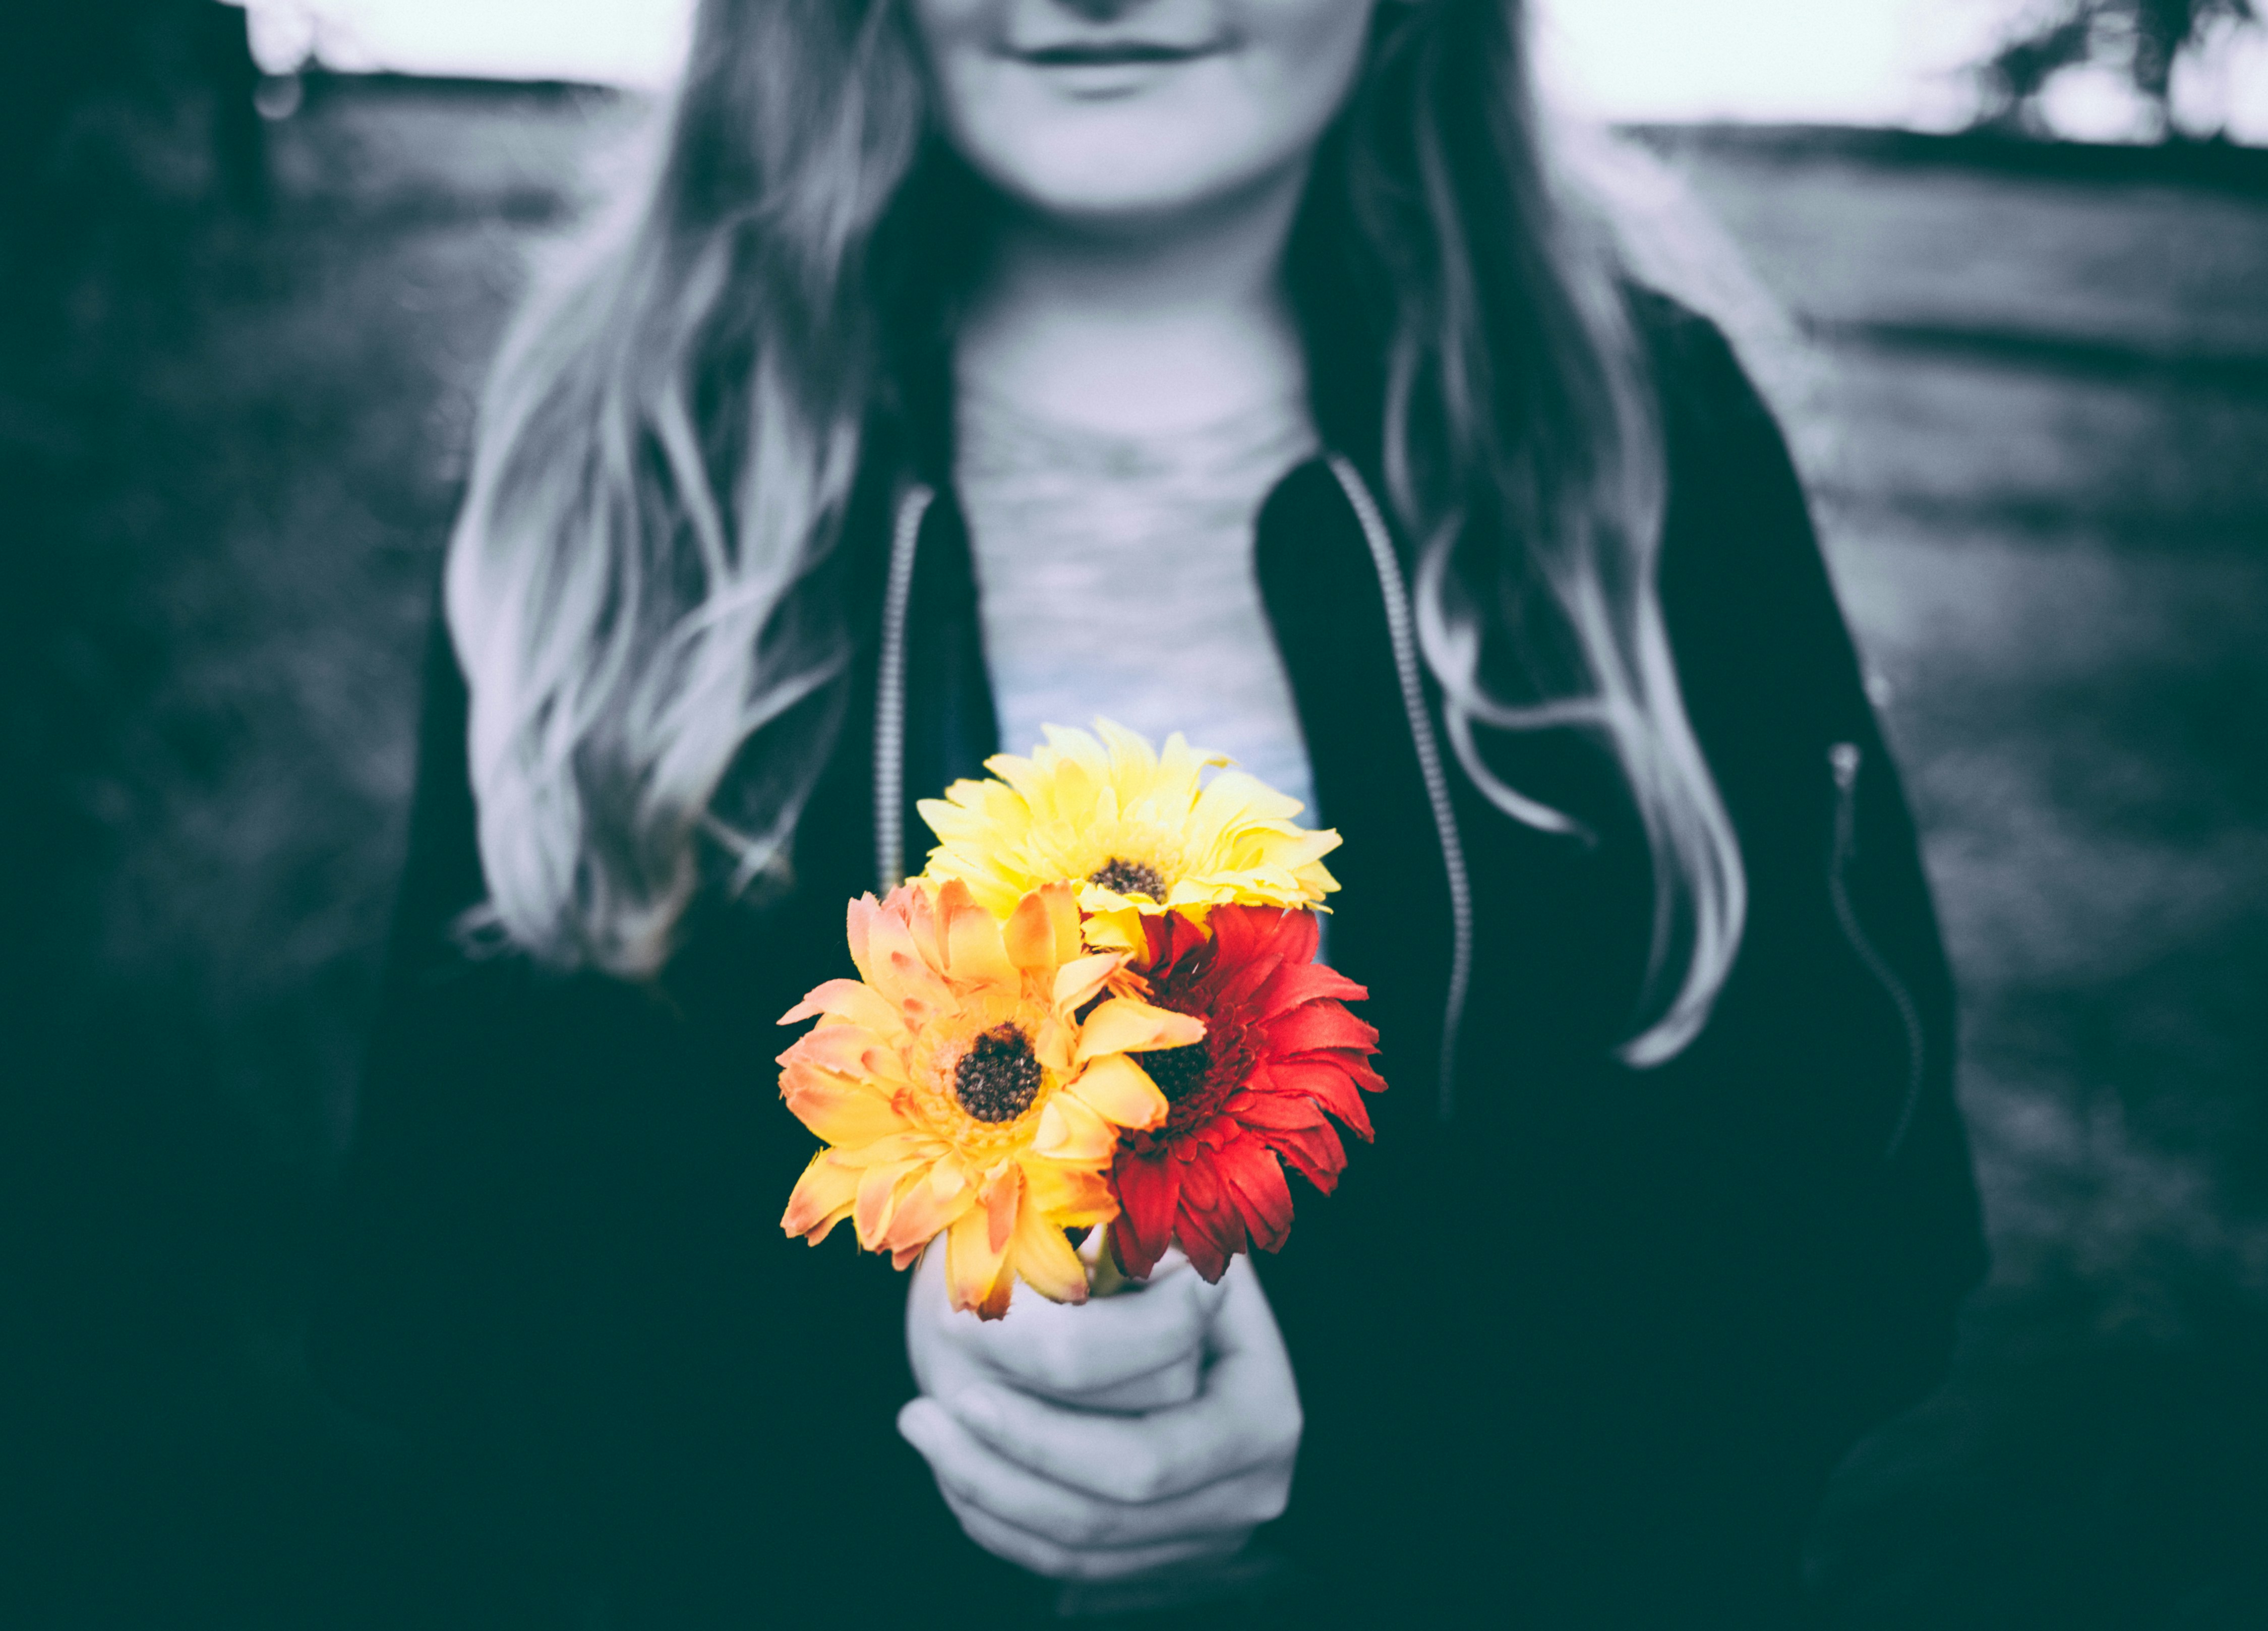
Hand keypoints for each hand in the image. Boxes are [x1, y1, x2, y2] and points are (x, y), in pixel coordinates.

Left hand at [898, 1247, 1301, 1581]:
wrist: (1162, 1329)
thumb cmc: (1146, 1267)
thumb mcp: (1147, 1242)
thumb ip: (1128, 1254)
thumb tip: (1087, 1271)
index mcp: (1266, 1402)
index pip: (1155, 1401)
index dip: (1062, 1380)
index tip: (962, 1336)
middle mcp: (1254, 1483)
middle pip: (1127, 1481)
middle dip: (1018, 1449)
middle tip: (923, 1409)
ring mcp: (1209, 1535)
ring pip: (1085, 1536)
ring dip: (988, 1487)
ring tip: (919, 1423)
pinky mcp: (1156, 1563)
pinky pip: (1067, 1566)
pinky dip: (999, 1521)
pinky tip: (949, 1468)